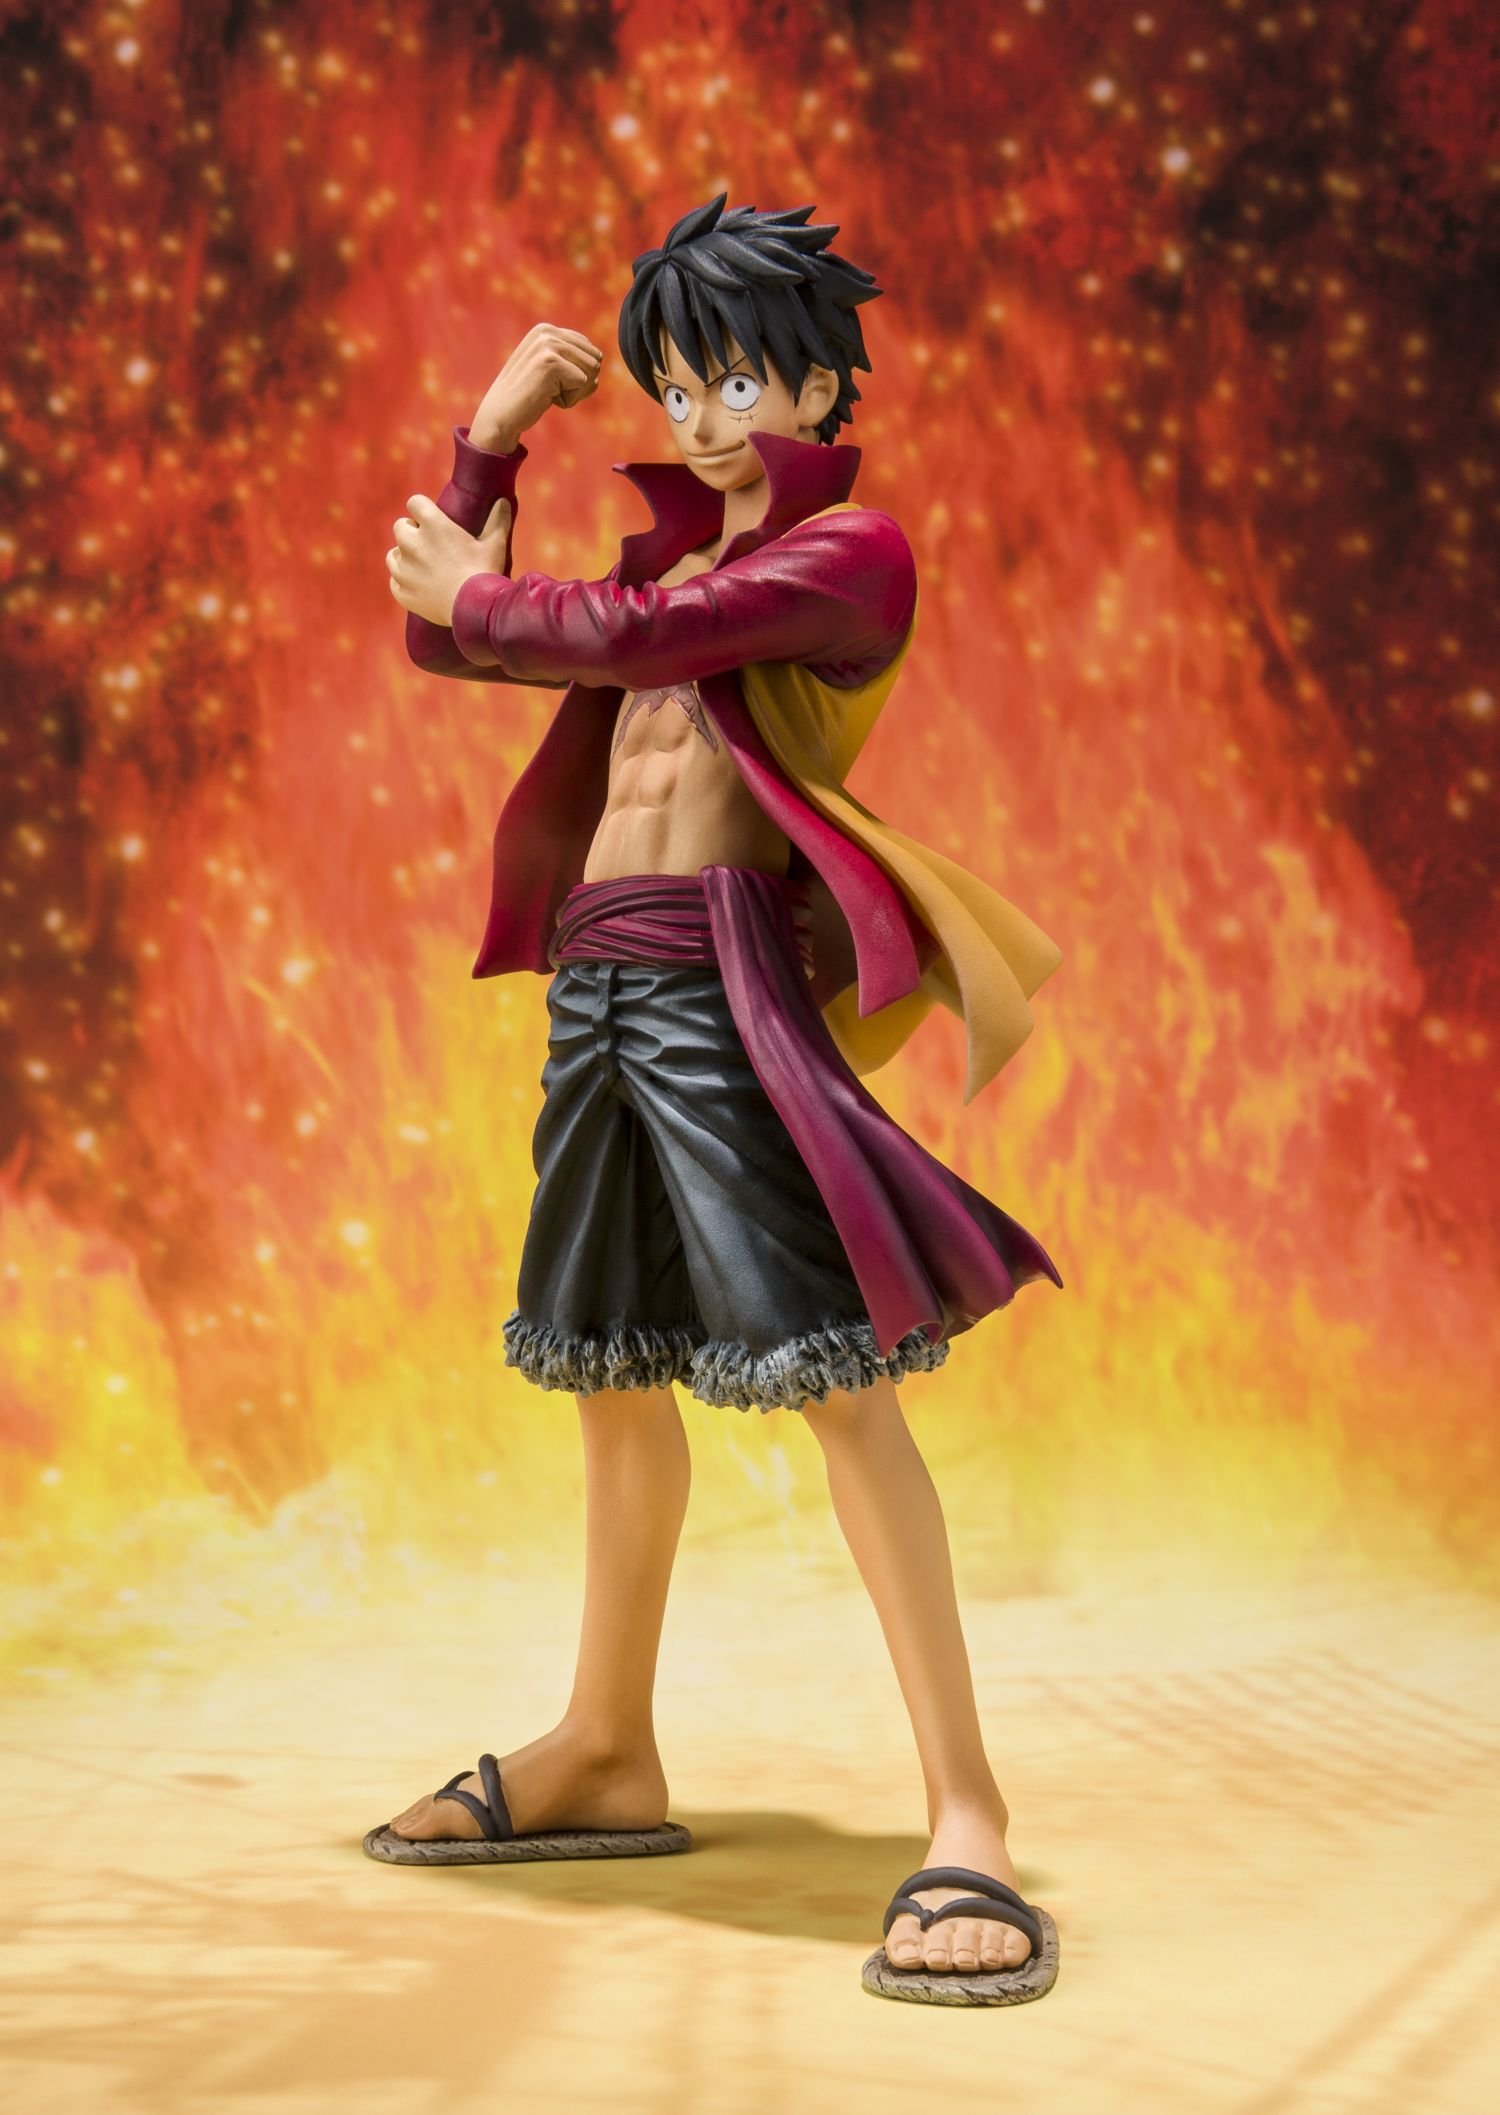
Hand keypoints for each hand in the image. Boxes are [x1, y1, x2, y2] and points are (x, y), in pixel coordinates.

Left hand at [387, 491, 511, 625]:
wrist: (474, 610)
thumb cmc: (484, 573)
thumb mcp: (495, 544)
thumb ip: (498, 520)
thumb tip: (504, 500)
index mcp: (433, 525)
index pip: (414, 503)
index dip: (422, 510)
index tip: (431, 520)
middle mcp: (412, 543)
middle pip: (400, 527)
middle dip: (412, 532)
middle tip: (429, 546)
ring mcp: (403, 568)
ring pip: (393, 554)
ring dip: (404, 557)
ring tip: (424, 567)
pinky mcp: (401, 591)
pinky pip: (394, 581)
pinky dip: (404, 582)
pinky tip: (421, 586)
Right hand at [472, 322, 602, 449]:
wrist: (499, 416)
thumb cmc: (528, 397)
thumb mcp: (550, 371)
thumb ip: (572, 360)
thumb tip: (600, 362)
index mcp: (547, 330)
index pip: (591, 351)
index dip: (578, 375)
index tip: (552, 382)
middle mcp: (548, 332)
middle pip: (595, 360)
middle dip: (579, 383)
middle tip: (550, 390)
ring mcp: (548, 345)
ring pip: (592, 372)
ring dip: (574, 392)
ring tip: (547, 392)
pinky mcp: (551, 362)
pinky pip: (583, 385)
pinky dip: (568, 400)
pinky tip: (545, 398)